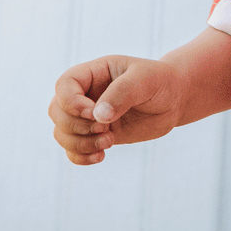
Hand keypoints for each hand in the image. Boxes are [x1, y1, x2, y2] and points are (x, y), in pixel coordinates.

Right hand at [49, 55, 183, 165]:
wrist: (174, 99)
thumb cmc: (160, 81)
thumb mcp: (145, 79)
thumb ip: (122, 93)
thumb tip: (98, 117)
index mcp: (93, 73)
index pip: (64, 85)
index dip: (71, 103)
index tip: (94, 113)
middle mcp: (86, 94)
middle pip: (56, 112)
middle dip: (76, 126)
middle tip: (106, 129)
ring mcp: (89, 116)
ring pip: (61, 133)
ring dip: (80, 143)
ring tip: (109, 141)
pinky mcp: (96, 135)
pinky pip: (73, 150)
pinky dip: (80, 157)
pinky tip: (101, 156)